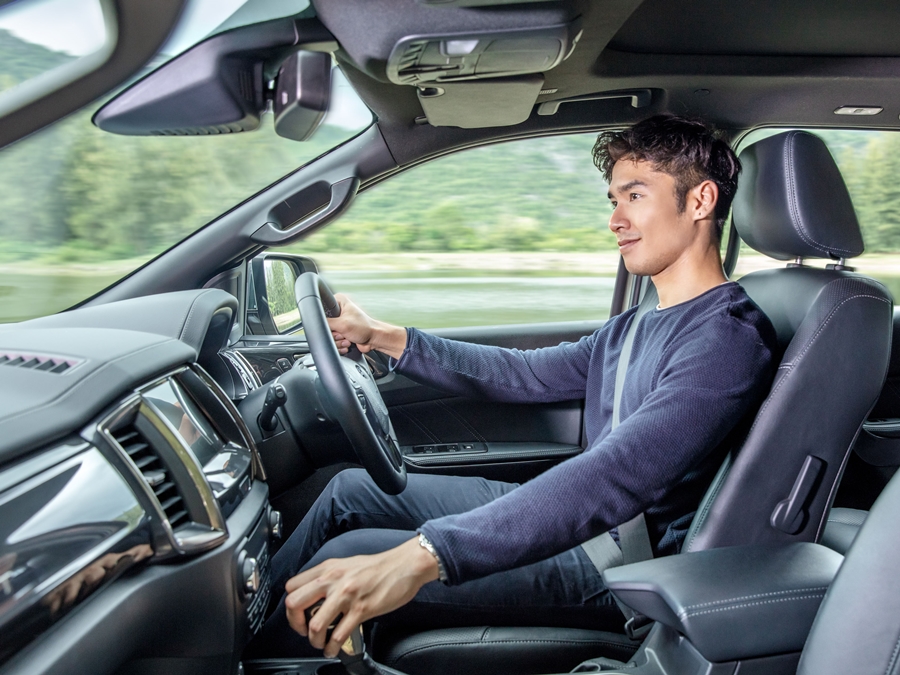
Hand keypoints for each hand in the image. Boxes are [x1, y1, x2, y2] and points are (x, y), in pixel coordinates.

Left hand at [284, 537, 438, 657]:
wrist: (404, 565)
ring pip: (315, 625)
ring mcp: (346, 595)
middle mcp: (333, 580)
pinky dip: (333, 647)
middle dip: (295, 624)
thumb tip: (315, 593)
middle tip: (305, 631)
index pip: (292, 586)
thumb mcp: (346, 564)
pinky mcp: (361, 609)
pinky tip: (334, 648)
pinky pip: (339, 634)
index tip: (298, 615)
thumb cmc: (379, 566)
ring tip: (321, 643)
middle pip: (294, 604)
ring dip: (315, 640)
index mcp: (328, 568)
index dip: (291, 605)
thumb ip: (329, 576)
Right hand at [327, 293, 406, 358]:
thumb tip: (316, 326)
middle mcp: (337, 311)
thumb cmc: (364, 328)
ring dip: (337, 340)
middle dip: (334, 334)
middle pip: (324, 326)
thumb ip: (325, 324)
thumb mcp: (342, 324)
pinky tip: (347, 342)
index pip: (321, 310)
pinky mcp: (340, 333)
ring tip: (347, 338)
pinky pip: (332, 341)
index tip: (332, 326)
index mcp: (337, 302)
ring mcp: (338, 323)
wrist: (374, 339)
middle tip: (343, 333)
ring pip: (327, 336)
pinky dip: (339, 345)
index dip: (325, 321)